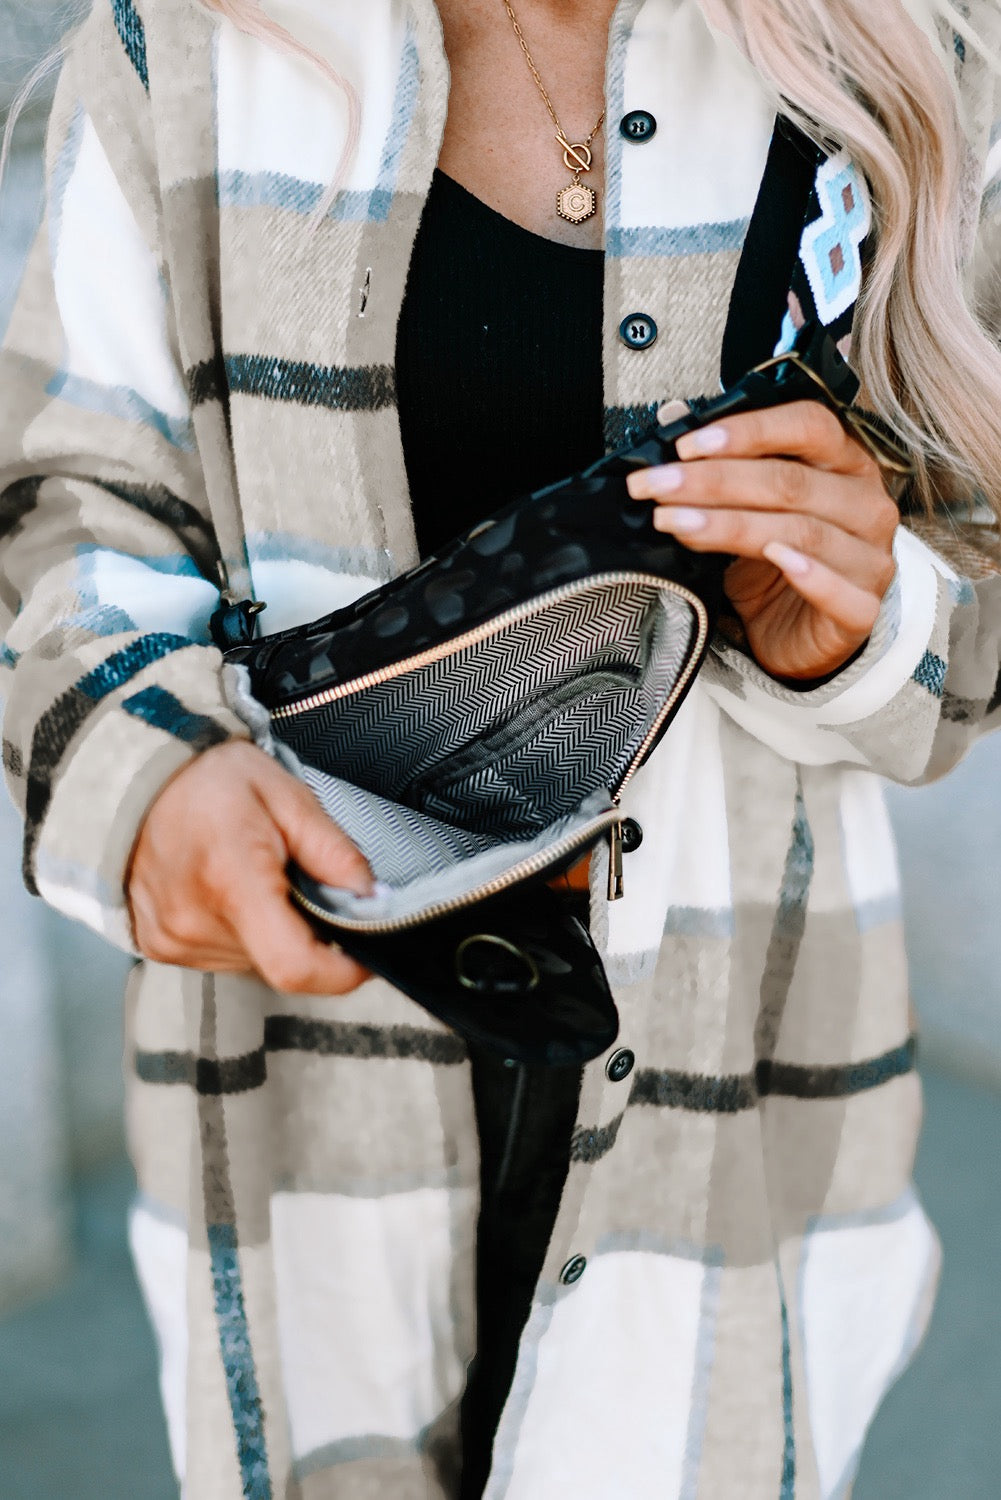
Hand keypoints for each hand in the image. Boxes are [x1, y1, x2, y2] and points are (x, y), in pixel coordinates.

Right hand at [127, 740, 371, 993]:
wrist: (134, 777)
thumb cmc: (211, 780)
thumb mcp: (287, 795)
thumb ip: (334, 851)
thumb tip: (371, 898)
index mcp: (231, 880)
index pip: (295, 965)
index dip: (341, 972)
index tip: (363, 953)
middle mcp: (195, 921)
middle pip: (280, 963)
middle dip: (307, 934)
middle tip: (299, 882)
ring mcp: (173, 940)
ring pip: (255, 963)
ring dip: (272, 932)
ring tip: (257, 878)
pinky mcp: (159, 947)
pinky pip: (223, 957)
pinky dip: (241, 932)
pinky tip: (228, 890)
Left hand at [626, 400, 899, 680]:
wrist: (795, 636)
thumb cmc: (772, 566)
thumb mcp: (742, 510)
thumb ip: (717, 463)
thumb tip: (673, 416)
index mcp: (844, 463)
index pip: (808, 426)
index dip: (748, 431)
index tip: (687, 446)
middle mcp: (865, 504)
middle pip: (792, 481)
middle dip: (715, 481)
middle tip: (658, 487)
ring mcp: (871, 557)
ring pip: (804, 532)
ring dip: (732, 525)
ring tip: (677, 523)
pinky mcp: (864, 609)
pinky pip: (841, 590)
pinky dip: (809, 574)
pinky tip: (775, 558)